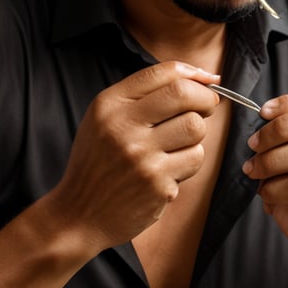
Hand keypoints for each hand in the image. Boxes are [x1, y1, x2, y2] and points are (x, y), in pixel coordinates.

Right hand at [48, 62, 219, 252]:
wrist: (79, 215)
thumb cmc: (99, 163)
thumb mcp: (104, 119)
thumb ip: (143, 96)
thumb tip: (204, 77)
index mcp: (109, 105)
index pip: (162, 72)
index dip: (194, 74)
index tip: (208, 82)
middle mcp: (123, 126)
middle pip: (184, 95)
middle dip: (206, 99)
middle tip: (207, 108)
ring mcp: (141, 156)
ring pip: (195, 128)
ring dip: (196, 135)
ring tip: (178, 145)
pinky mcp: (157, 184)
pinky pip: (194, 160)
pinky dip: (188, 163)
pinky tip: (168, 171)